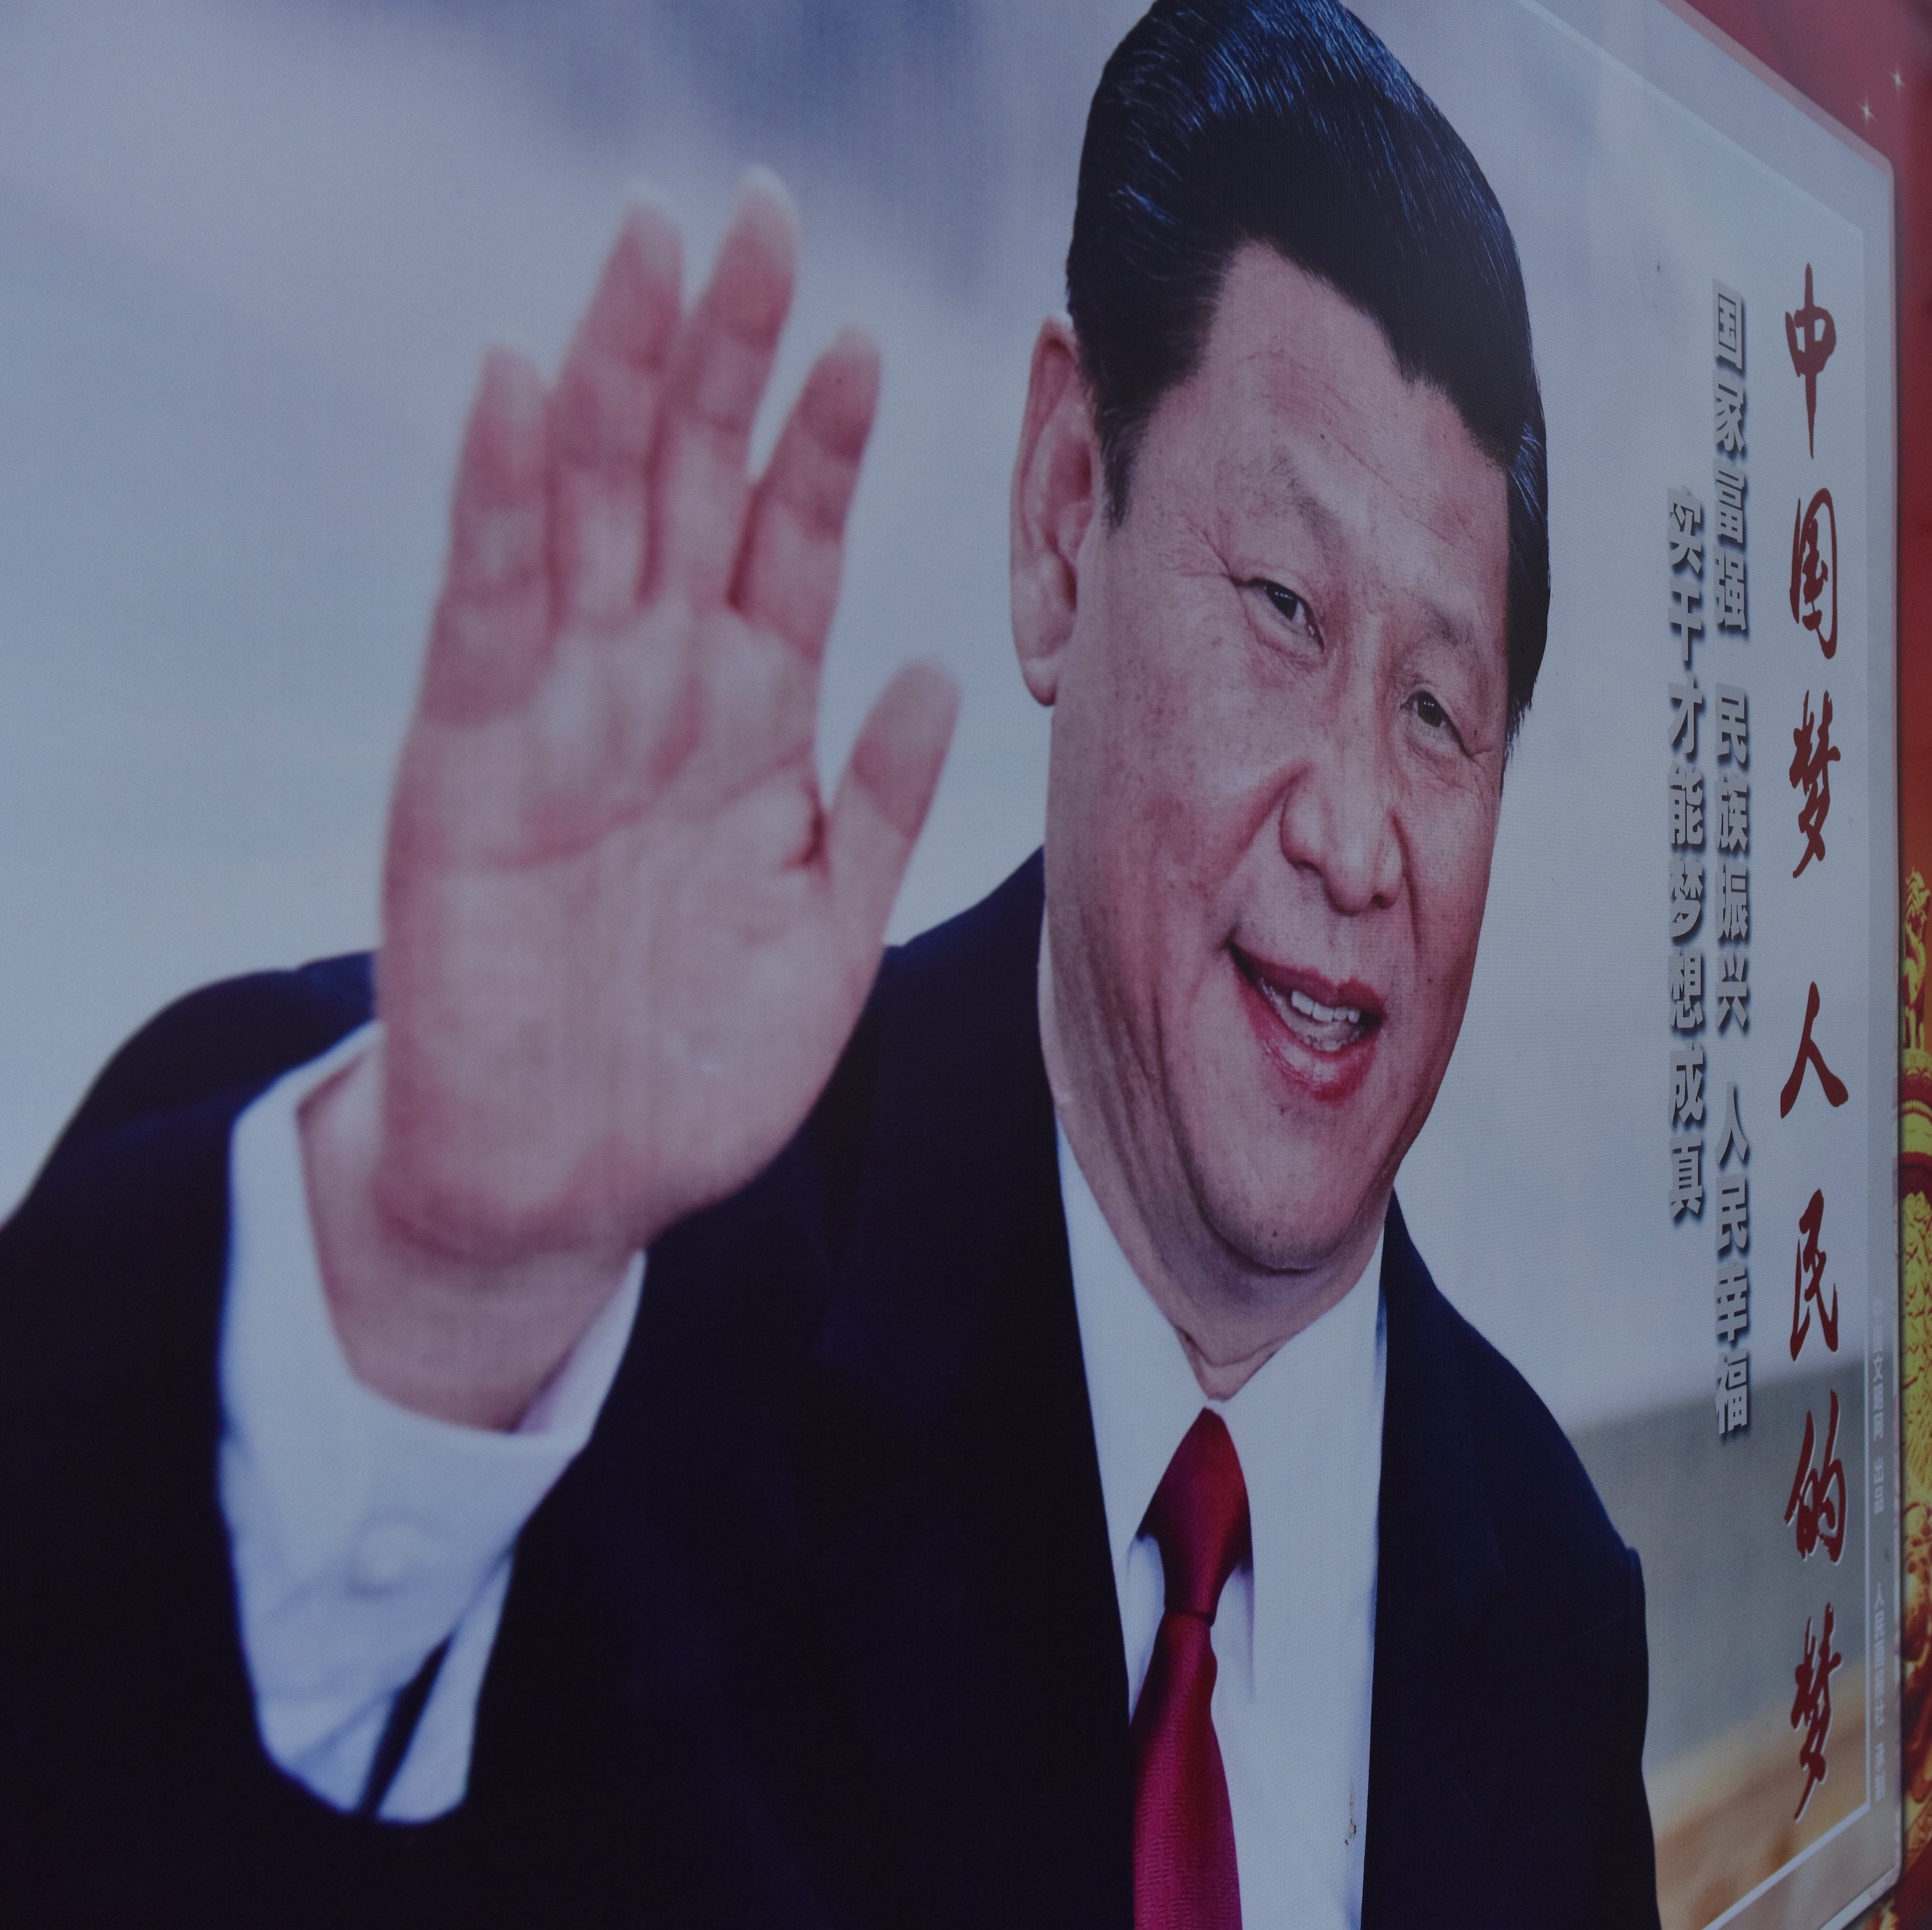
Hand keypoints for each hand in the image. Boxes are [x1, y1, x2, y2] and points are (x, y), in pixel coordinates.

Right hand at [304, 178, 958, 1427]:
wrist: (572, 1189)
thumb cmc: (700, 1063)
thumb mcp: (831, 927)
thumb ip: (882, 803)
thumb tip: (942, 669)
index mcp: (750, 716)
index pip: (792, 542)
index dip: (826, 440)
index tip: (877, 336)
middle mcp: (654, 686)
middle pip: (686, 478)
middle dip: (720, 350)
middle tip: (757, 214)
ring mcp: (556, 711)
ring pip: (584, 504)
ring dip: (610, 372)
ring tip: (645, 248)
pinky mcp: (464, 760)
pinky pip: (484, 607)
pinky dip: (496, 497)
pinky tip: (511, 384)